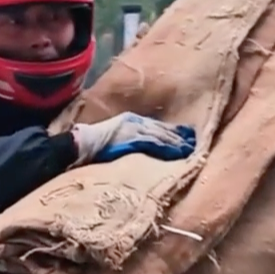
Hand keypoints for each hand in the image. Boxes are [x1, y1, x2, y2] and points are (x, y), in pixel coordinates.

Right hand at [72, 112, 195, 163]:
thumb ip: (126, 140)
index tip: (185, 135)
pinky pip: (155, 144)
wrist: (80, 144)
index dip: (171, 131)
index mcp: (129, 120)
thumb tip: (138, 148)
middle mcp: (135, 122)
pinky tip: (178, 153)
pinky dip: (168, 148)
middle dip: (178, 136)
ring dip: (177, 143)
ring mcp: (134, 130)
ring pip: (162, 136)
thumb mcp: (112, 138)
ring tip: (190, 150)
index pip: (155, 125)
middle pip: (162, 129)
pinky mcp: (133, 139)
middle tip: (194, 142)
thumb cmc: (91, 144)